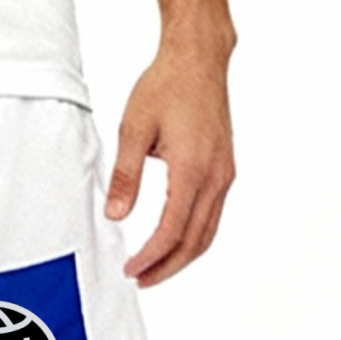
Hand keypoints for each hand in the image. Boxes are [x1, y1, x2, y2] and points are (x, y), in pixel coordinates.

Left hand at [105, 35, 234, 287]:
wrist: (198, 59)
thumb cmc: (166, 86)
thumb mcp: (133, 129)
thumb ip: (124, 177)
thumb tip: (115, 215)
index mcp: (193, 169)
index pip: (172, 229)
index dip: (152, 256)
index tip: (131, 270)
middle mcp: (217, 177)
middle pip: (196, 240)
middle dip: (168, 266)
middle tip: (140, 280)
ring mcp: (225, 174)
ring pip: (208, 230)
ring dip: (182, 255)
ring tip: (154, 268)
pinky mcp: (224, 168)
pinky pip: (212, 214)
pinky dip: (193, 235)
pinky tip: (172, 239)